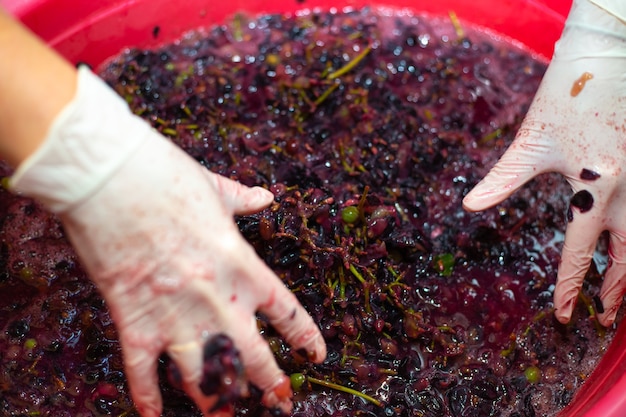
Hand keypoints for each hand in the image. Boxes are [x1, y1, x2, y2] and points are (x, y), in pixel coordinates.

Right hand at [10, 67, 326, 415]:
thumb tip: (267, 197)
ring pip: (206, 376)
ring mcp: (176, 315)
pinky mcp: (134, 322)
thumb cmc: (165, 177)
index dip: (305, 338)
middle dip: (269, 385)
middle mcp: (218, 299)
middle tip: (280, 403)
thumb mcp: (214, 187)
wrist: (111, 179)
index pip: (286, 312)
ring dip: (218, 403)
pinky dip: (148, 399)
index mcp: (243, 265)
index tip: (315, 355)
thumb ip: (242, 200)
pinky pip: (144, 374)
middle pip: (253, 356)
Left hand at [463, 0, 625, 325]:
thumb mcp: (531, 141)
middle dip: (615, 290)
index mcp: (595, 185)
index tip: (563, 316)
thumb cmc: (564, 96)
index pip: (580, 251)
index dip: (569, 287)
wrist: (608, 53)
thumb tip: (469, 207)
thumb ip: (503, 179)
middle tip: (603, 317)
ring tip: (620, 296)